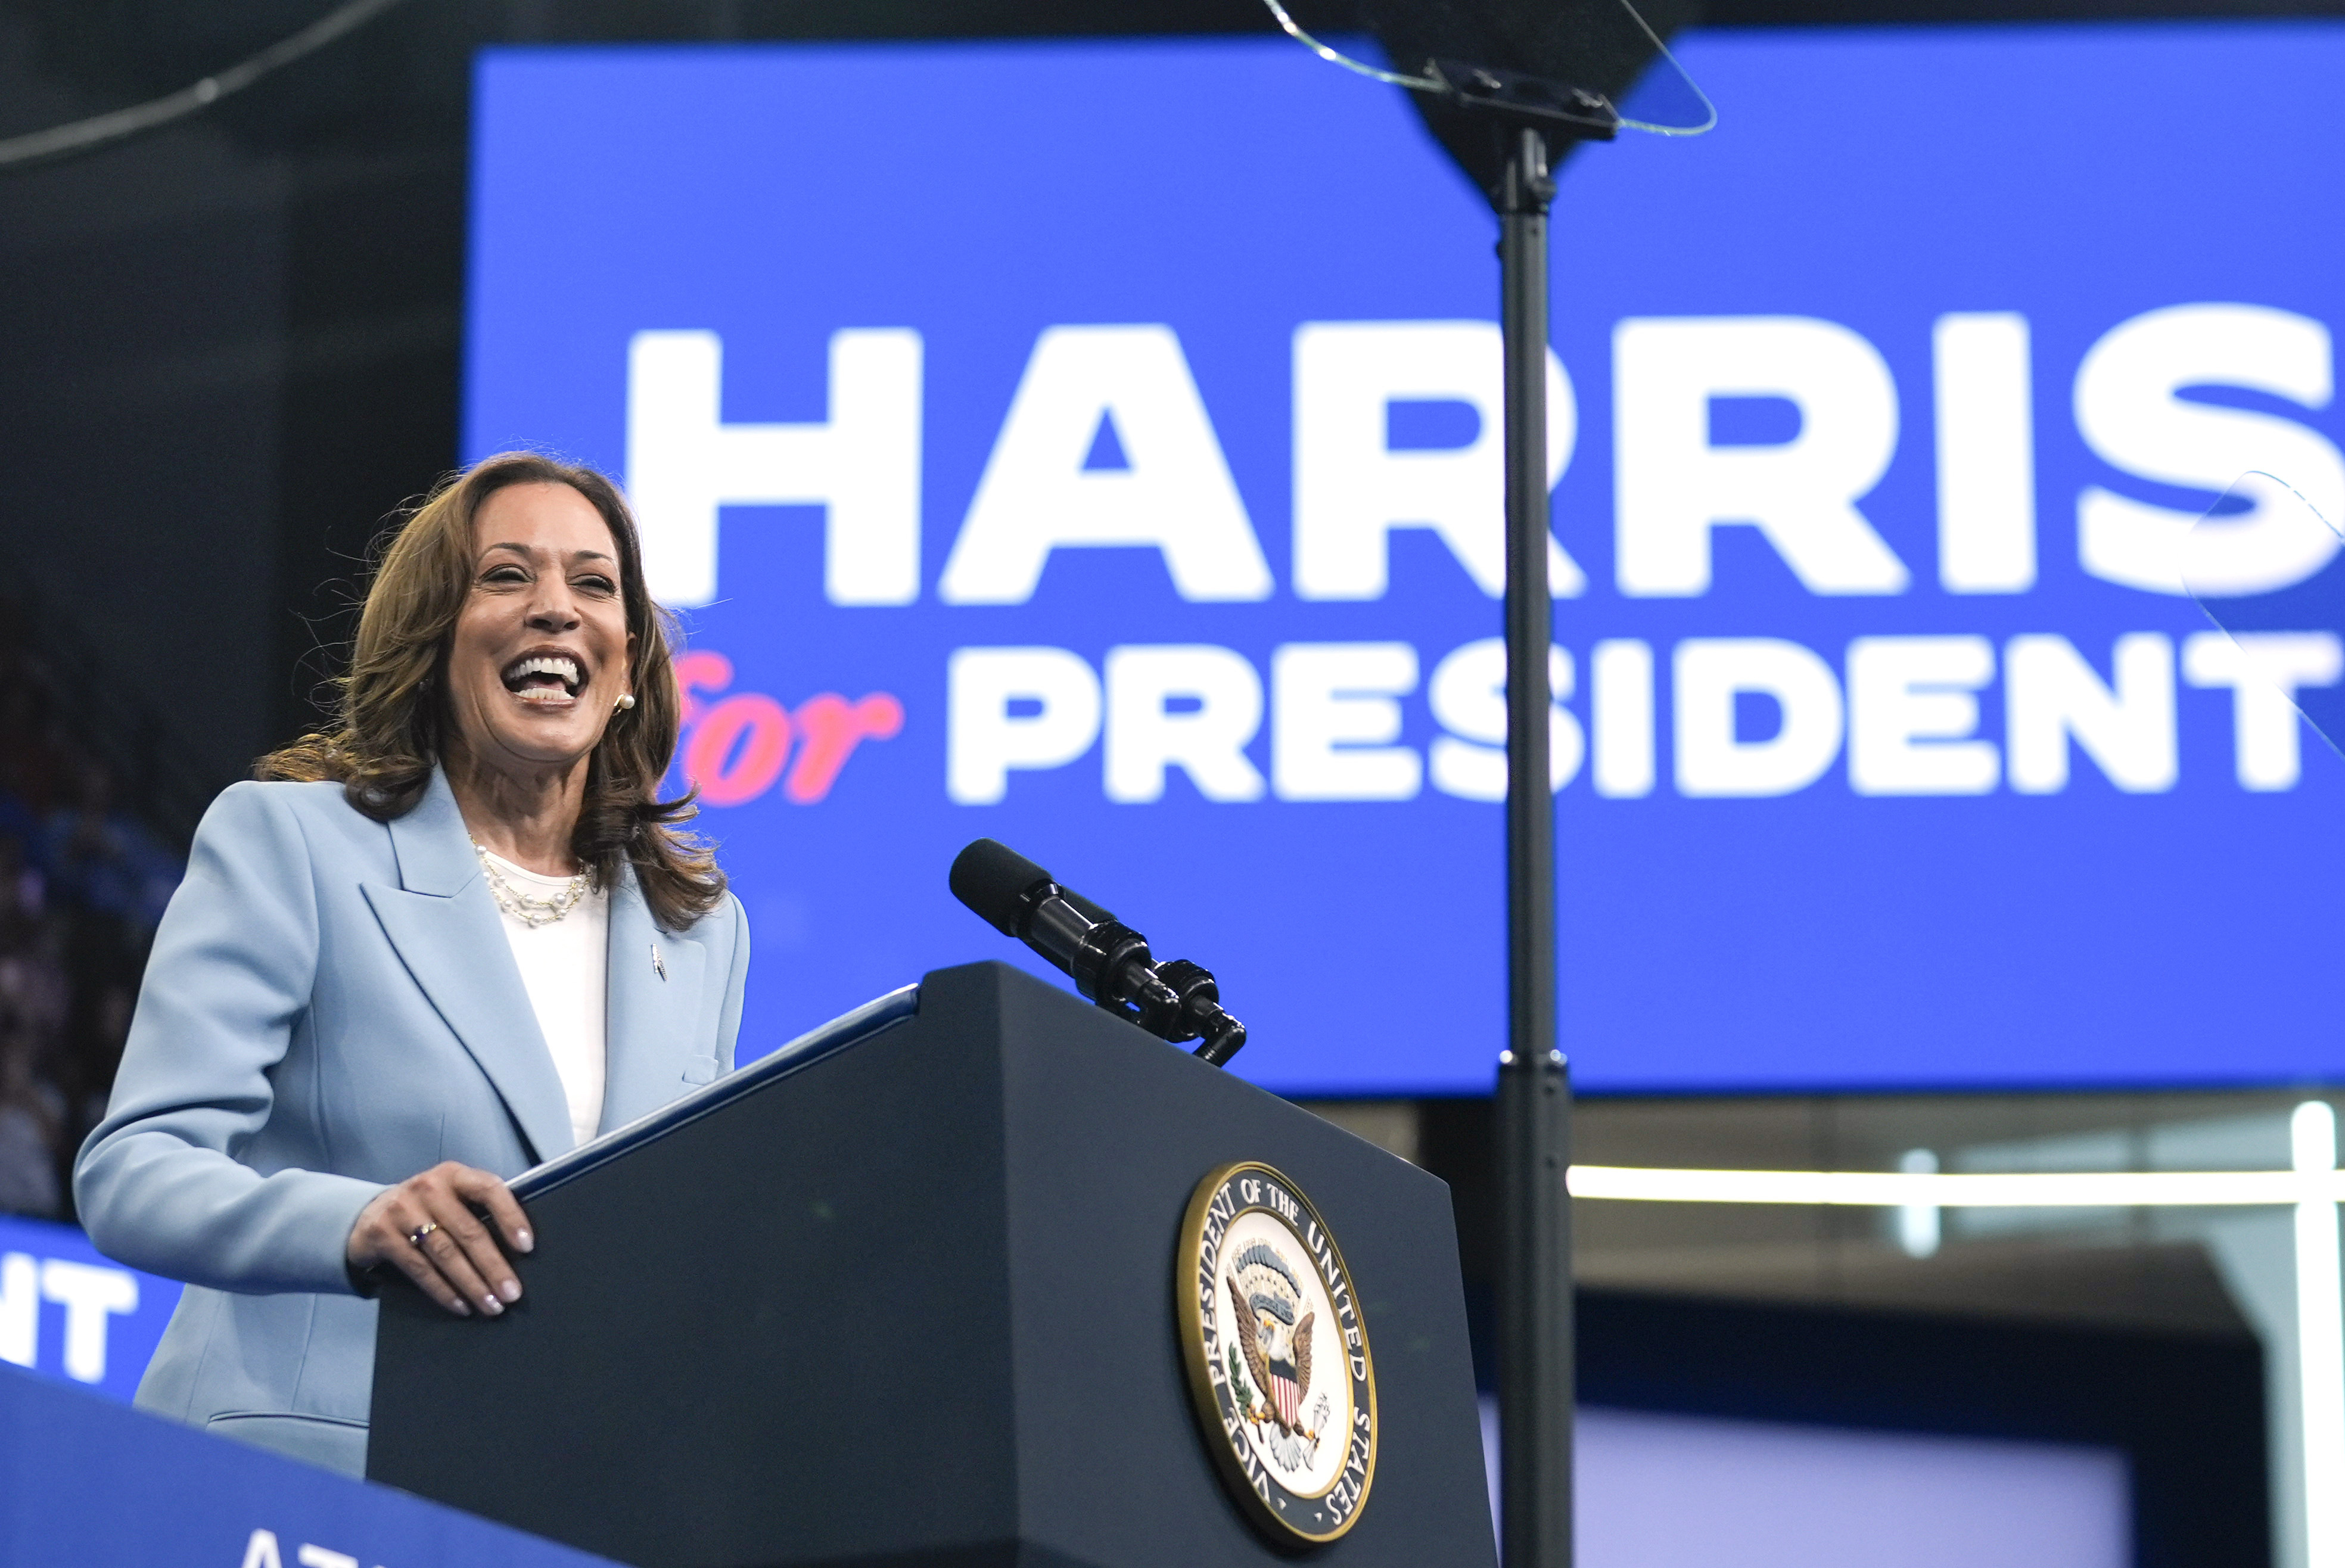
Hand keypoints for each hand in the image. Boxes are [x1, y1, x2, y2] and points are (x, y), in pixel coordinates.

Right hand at [347, 1162, 531, 1316]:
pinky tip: (461, 1305)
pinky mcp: (383, 1234)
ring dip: (472, 1284)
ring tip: (491, 1305)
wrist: (370, 1214)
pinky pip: (419, 1268)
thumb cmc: (427, 1209)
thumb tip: (519, 1249)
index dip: (510, 1217)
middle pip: (468, 1230)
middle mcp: (429, 1187)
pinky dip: (443, 1291)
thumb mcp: (452, 1198)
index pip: (489, 1189)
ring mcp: (403, 1210)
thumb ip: (479, 1211)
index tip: (527, 1246)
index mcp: (455, 1175)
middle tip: (512, 1293)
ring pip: (445, 1253)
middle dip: (493, 1266)